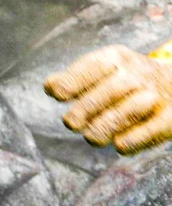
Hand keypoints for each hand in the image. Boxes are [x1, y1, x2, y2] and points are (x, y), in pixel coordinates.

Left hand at [44, 44, 171, 153]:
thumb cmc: (127, 78)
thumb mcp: (103, 69)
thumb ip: (76, 78)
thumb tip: (49, 86)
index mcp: (116, 58)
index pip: (93, 66)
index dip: (73, 80)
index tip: (56, 94)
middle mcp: (137, 73)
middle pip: (110, 90)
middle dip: (87, 107)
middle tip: (70, 123)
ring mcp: (156, 94)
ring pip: (131, 109)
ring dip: (108, 124)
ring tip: (91, 137)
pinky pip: (155, 127)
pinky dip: (137, 138)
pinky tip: (120, 146)